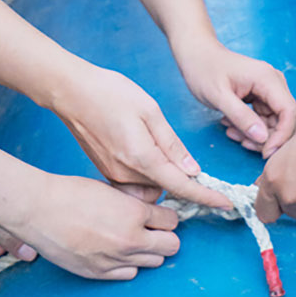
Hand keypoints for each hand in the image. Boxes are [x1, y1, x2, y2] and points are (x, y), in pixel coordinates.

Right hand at [16, 174, 181, 279]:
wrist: (40, 211)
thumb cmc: (71, 194)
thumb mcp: (111, 190)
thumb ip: (135, 202)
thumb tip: (152, 207)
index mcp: (135, 213)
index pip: (172, 221)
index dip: (167, 216)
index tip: (161, 215)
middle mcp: (131, 239)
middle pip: (171, 246)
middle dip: (165, 236)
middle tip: (153, 229)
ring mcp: (116, 260)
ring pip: (154, 263)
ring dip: (148, 251)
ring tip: (133, 240)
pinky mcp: (100, 273)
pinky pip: (130, 274)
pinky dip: (128, 264)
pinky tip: (117, 251)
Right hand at [60, 65, 231, 210]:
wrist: (70, 92)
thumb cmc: (109, 93)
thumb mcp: (149, 110)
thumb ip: (172, 143)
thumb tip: (193, 170)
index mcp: (141, 158)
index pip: (181, 186)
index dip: (206, 197)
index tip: (225, 205)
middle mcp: (126, 175)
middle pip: (166, 189)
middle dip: (182, 180)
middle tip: (189, 159)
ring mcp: (113, 176)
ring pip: (151, 187)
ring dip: (162, 176)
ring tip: (156, 143)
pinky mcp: (106, 173)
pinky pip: (134, 183)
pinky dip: (146, 174)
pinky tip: (142, 148)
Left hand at [173, 33, 295, 157]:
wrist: (196, 56)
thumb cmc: (205, 70)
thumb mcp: (219, 96)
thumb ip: (241, 116)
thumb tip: (263, 139)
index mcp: (268, 79)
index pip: (289, 112)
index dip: (282, 136)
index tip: (266, 153)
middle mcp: (274, 83)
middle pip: (286, 120)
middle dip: (268, 138)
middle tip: (243, 144)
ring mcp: (269, 91)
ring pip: (275, 124)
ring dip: (256, 135)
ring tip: (231, 132)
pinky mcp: (261, 98)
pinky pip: (264, 120)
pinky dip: (250, 129)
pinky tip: (231, 127)